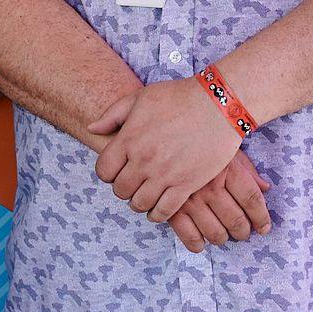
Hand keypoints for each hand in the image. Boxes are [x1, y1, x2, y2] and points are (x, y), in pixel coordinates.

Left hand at [90, 77, 249, 223]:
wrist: (220, 104)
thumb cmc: (180, 97)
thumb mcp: (141, 97)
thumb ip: (113, 114)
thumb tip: (92, 128)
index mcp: (129, 139)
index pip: (103, 171)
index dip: (108, 173)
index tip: (118, 170)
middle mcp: (143, 160)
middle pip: (120, 190)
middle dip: (123, 188)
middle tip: (133, 183)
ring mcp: (164, 174)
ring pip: (139, 203)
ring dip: (139, 202)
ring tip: (145, 195)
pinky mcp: (186, 184)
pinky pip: (164, 211)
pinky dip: (158, 214)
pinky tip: (159, 208)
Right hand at [166, 152, 272, 252]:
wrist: (162, 140)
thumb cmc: (199, 144)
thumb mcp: (226, 150)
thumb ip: (247, 169)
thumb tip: (265, 188)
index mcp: (227, 169)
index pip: (251, 199)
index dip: (261, 217)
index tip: (264, 227)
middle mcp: (209, 186)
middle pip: (235, 219)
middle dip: (243, 231)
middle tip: (243, 233)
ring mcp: (189, 200)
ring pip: (215, 232)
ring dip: (223, 238)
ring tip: (223, 236)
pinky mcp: (171, 210)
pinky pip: (189, 237)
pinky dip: (198, 244)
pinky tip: (202, 242)